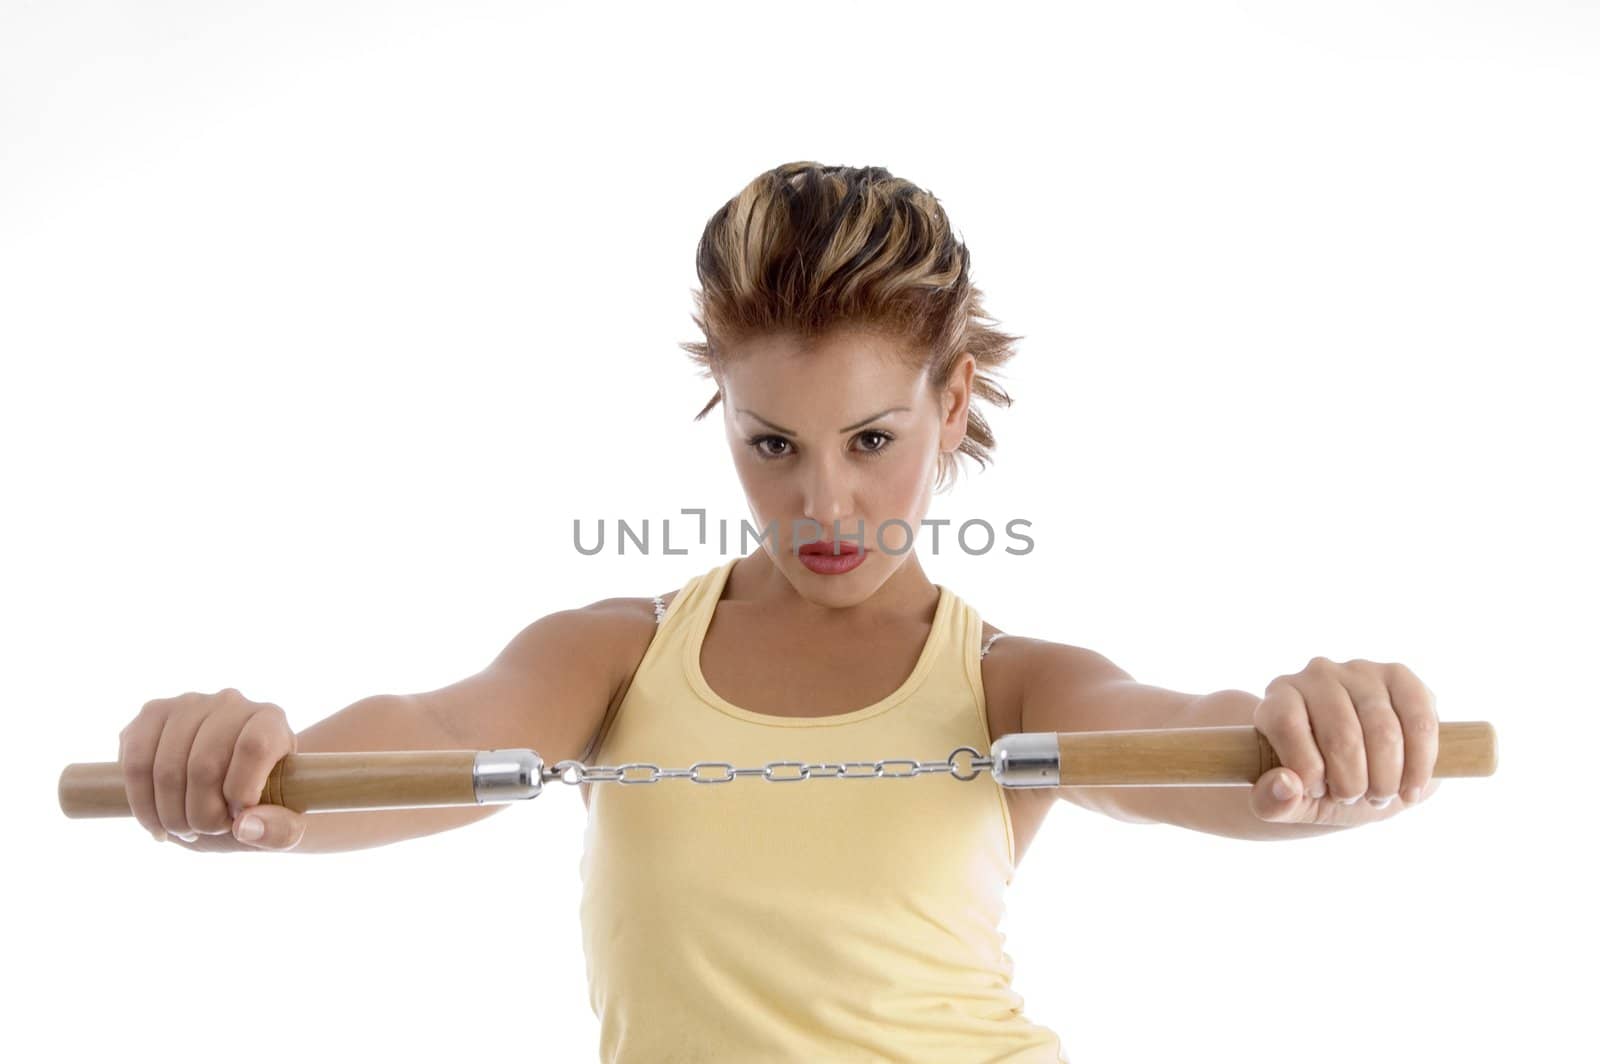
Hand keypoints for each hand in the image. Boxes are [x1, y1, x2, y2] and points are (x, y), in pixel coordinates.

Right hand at [119, 687, 307, 851]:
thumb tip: (245, 826)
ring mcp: (187, 705)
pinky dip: (141, 804)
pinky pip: (134, 763)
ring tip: (185, 829)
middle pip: (205, 764)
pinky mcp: (151, 715)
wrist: (227, 791)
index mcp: (270, 721)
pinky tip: (157, 823)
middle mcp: (230, 703)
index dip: (242, 791)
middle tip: (207, 830)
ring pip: (166, 768)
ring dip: (170, 815)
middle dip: (201, 815)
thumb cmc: (262, 804)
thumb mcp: (285, 824)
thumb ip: (282, 830)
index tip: (238, 818)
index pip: (254, 746)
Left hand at [1249, 657, 1442, 825]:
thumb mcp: (1287, 802)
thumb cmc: (1315, 783)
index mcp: (1279, 697)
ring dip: (1386, 780)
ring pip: (1384, 732)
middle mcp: (1317, 675)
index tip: (1316, 792)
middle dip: (1351, 783)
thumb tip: (1287, 786)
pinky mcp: (1400, 677)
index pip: (1286, 723)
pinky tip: (1410, 790)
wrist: (1359, 771)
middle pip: (1341, 734)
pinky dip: (1420, 765)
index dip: (1305, 768)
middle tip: (1352, 798)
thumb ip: (1272, 803)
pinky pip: (1420, 721)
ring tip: (1379, 796)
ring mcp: (1360, 671)